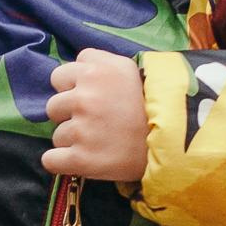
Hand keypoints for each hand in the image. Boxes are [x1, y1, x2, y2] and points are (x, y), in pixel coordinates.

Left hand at [40, 49, 147, 181]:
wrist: (174, 142)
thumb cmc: (152, 103)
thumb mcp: (128, 68)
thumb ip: (97, 62)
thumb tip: (74, 69)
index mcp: (94, 72)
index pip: (60, 77)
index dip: (73, 88)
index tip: (92, 98)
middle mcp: (84, 98)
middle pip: (53, 106)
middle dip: (70, 115)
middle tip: (96, 123)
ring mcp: (81, 130)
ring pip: (57, 135)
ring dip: (72, 140)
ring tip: (100, 142)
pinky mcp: (80, 160)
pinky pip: (51, 160)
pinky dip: (61, 163)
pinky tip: (81, 160)